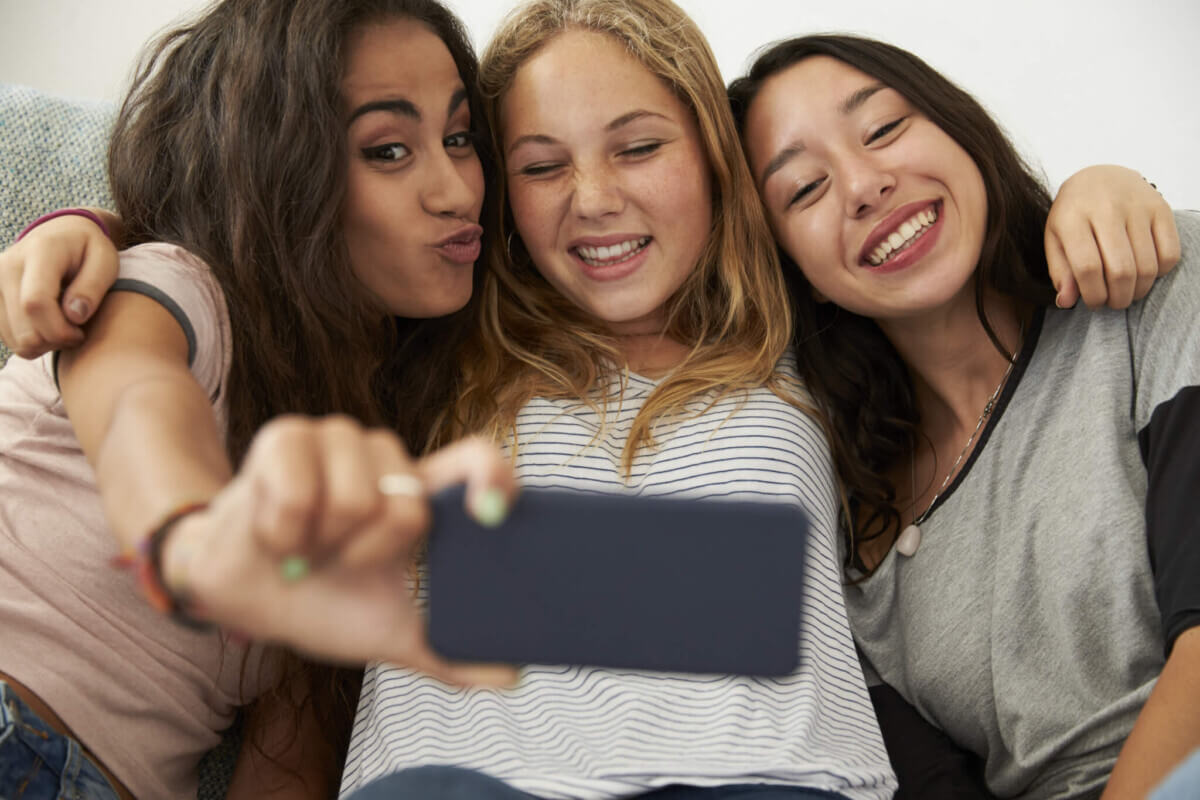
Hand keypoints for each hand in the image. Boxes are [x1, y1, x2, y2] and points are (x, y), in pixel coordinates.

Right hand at [0, 214, 118, 356]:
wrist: (59, 234)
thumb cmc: (88, 250)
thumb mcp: (105, 261)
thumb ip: (93, 286)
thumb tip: (75, 316)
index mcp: (40, 252)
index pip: (35, 302)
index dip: (59, 329)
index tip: (80, 333)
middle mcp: (8, 265)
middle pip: (23, 327)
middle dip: (55, 340)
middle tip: (77, 333)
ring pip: (13, 337)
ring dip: (43, 343)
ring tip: (64, 328)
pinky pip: (7, 337)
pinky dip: (30, 341)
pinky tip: (48, 326)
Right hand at [164, 416, 518, 685]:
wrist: (244, 597)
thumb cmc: (322, 602)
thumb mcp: (389, 633)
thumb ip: (448, 651)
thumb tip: (511, 675)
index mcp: (419, 491)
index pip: (476, 459)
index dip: (493, 476)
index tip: (489, 514)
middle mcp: (385, 456)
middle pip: (409, 502)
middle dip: (369, 553)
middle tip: (338, 561)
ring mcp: (336, 438)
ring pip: (354, 498)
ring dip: (322, 543)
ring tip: (305, 547)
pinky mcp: (285, 436)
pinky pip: (298, 493)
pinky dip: (282, 533)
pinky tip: (274, 535)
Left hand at [1046, 165, 1180, 308]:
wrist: (1100, 177)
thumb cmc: (1074, 214)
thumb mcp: (1055, 239)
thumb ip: (1060, 272)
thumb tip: (1066, 301)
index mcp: (1073, 218)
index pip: (1087, 268)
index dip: (1093, 294)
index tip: (1094, 303)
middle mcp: (1106, 209)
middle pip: (1120, 270)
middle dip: (1118, 297)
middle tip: (1113, 302)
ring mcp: (1137, 207)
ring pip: (1146, 266)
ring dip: (1138, 290)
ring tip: (1127, 292)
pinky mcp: (1161, 208)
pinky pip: (1169, 253)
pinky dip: (1160, 272)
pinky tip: (1145, 272)